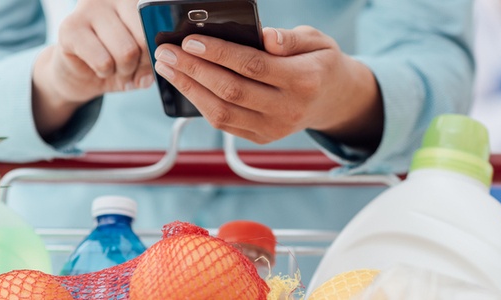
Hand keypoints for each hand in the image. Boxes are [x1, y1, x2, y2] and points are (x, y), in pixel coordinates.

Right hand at [32, 0, 152, 136]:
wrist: (79, 72)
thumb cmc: (116, 60)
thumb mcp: (143, 61)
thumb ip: (155, 60)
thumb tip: (157, 68)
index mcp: (135, 1)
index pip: (160, 23)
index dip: (159, 48)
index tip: (153, 57)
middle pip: (144, 38)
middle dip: (142, 62)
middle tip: (131, 66)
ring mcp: (89, 9)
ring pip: (126, 51)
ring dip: (124, 70)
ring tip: (114, 67)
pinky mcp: (70, 28)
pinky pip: (104, 61)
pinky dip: (105, 72)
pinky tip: (99, 67)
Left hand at [153, 26, 383, 149]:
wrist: (333, 99)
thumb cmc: (319, 63)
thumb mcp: (317, 41)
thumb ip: (290, 39)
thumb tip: (266, 37)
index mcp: (305, 80)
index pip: (253, 66)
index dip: (219, 54)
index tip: (190, 41)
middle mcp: (289, 109)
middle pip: (232, 90)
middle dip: (193, 70)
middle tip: (167, 52)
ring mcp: (275, 128)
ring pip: (223, 113)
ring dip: (189, 89)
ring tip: (168, 68)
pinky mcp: (263, 137)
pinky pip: (224, 124)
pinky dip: (201, 104)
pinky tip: (186, 84)